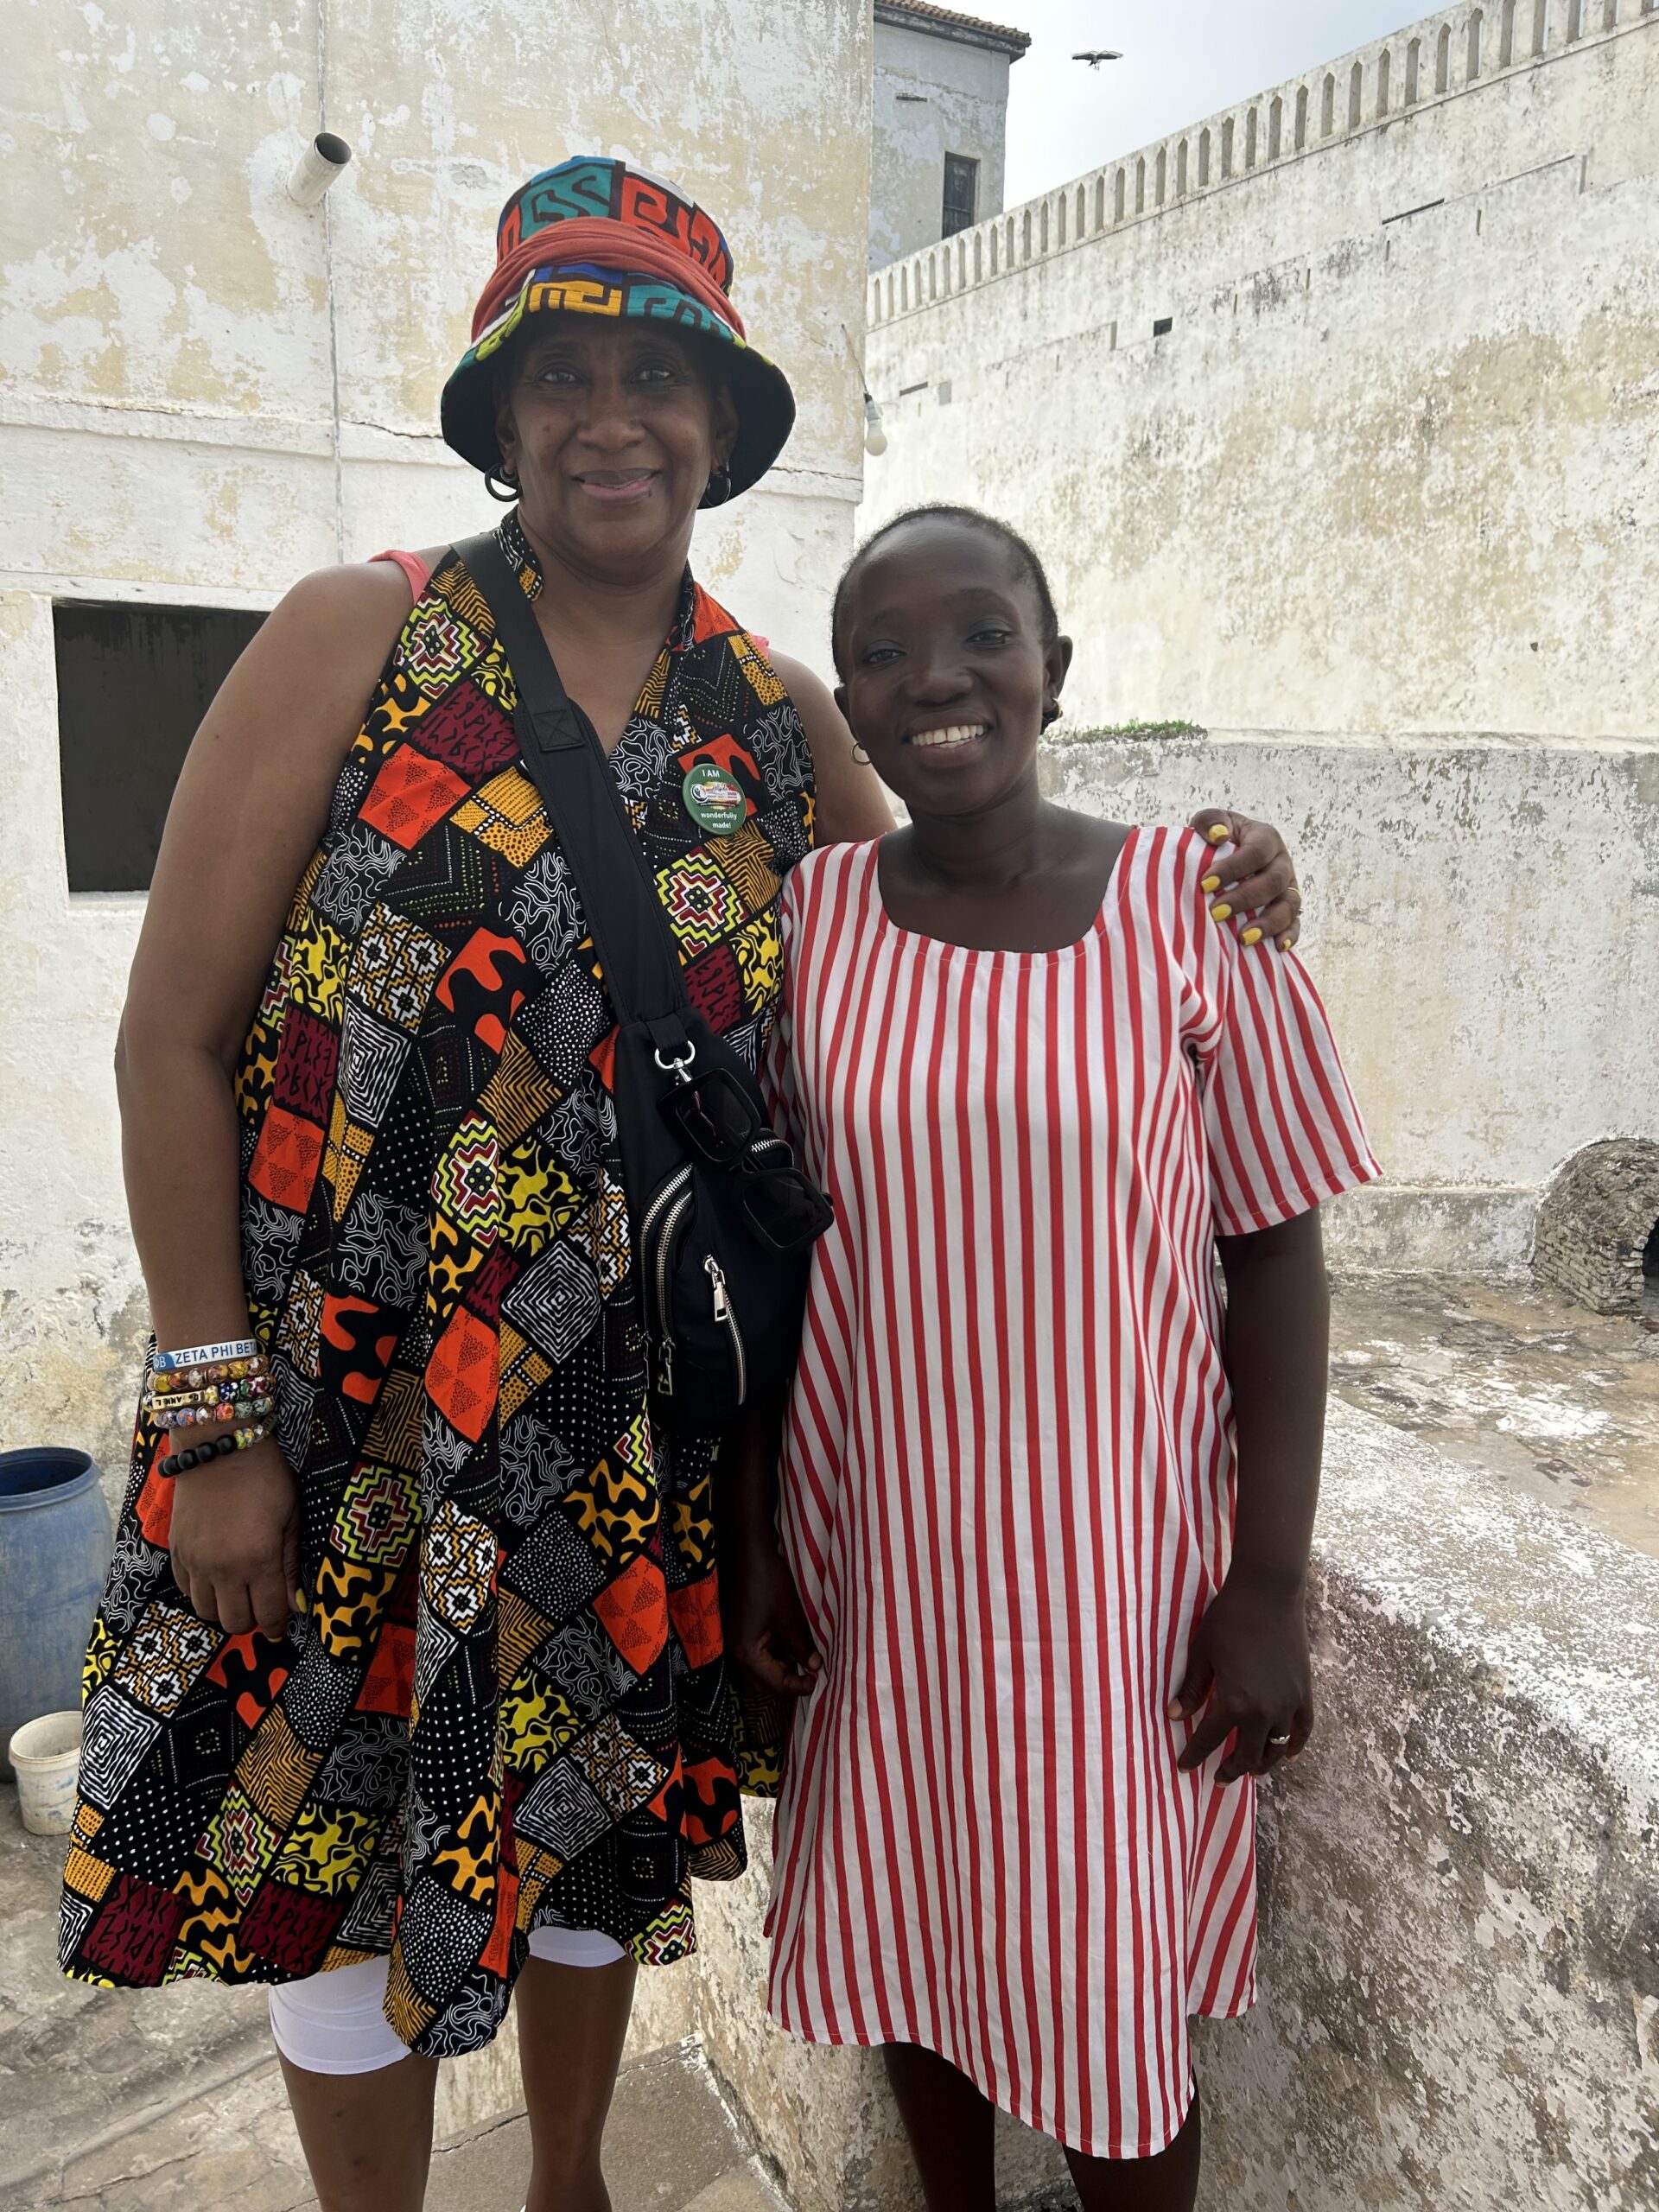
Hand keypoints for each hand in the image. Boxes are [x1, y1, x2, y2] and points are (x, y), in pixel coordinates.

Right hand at [168, 1436, 299, 1641]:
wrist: (219, 1445)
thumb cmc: (266, 1476)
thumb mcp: (291, 1516)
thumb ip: (290, 1564)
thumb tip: (296, 1605)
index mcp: (259, 1560)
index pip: (268, 1615)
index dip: (278, 1626)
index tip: (282, 1624)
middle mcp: (223, 1569)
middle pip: (234, 1622)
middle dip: (252, 1621)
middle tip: (261, 1605)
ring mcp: (195, 1562)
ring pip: (205, 1612)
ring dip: (224, 1609)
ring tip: (238, 1593)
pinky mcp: (176, 1551)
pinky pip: (185, 1590)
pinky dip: (201, 1592)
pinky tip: (215, 1578)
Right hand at [723, 1539, 822, 1699]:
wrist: (748, 1552)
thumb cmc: (768, 1583)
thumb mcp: (790, 1617)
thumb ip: (801, 1646)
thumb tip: (815, 1666)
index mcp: (745, 1652)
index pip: (774, 1683)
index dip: (797, 1686)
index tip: (817, 1680)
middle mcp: (734, 1651)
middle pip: (760, 1684)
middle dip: (784, 1683)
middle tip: (808, 1674)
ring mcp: (733, 1640)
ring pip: (756, 1669)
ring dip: (777, 1669)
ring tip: (801, 1657)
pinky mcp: (737, 1629)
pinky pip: (754, 1653)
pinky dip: (771, 1655)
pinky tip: (788, 1643)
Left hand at [1170, 1575, 1313, 1783]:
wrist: (1268, 1595)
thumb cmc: (1228, 1620)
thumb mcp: (1201, 1653)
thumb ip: (1191, 1689)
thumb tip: (1174, 1717)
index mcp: (1234, 1703)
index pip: (1209, 1741)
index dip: (1194, 1756)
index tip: (1184, 1767)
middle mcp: (1264, 1712)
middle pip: (1247, 1755)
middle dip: (1231, 1770)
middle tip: (1218, 1778)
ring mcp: (1288, 1705)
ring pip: (1276, 1748)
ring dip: (1262, 1764)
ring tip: (1250, 1771)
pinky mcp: (1304, 1693)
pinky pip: (1302, 1730)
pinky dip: (1295, 1746)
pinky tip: (1287, 1754)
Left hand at [1188, 809, 1303, 950]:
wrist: (1226, 855)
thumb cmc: (1216, 839)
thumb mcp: (1211, 822)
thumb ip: (1211, 821)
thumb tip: (1219, 836)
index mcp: (1265, 838)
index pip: (1255, 852)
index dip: (1232, 869)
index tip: (1205, 884)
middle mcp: (1281, 862)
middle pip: (1273, 881)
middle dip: (1245, 899)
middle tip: (1216, 913)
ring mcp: (1288, 887)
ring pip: (1288, 905)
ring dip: (1268, 923)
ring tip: (1244, 938)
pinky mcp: (1289, 908)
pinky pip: (1295, 923)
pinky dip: (1290, 935)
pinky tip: (1278, 948)